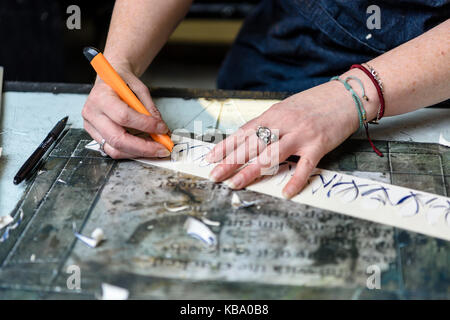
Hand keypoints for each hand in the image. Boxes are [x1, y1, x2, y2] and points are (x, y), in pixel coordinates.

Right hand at [82, 63, 170, 158]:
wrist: (108, 79)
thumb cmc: (121, 81)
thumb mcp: (139, 88)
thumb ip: (149, 109)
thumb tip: (160, 128)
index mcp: (101, 97)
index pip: (124, 116)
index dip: (146, 125)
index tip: (162, 128)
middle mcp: (92, 113)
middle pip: (118, 139)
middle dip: (144, 148)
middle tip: (162, 148)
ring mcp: (91, 126)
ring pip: (114, 149)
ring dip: (138, 153)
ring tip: (155, 149)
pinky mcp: (94, 135)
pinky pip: (112, 150)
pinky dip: (131, 152)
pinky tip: (143, 148)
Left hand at [206, 80, 373, 198]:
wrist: (346, 95)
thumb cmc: (315, 102)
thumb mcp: (286, 108)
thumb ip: (269, 123)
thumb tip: (249, 137)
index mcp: (273, 115)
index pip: (244, 132)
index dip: (225, 146)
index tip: (210, 159)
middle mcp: (283, 124)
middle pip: (251, 145)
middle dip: (230, 162)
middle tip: (214, 176)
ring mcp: (300, 135)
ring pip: (270, 155)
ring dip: (250, 171)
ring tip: (234, 185)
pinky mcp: (319, 145)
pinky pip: (305, 166)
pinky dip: (295, 180)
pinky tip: (286, 193)